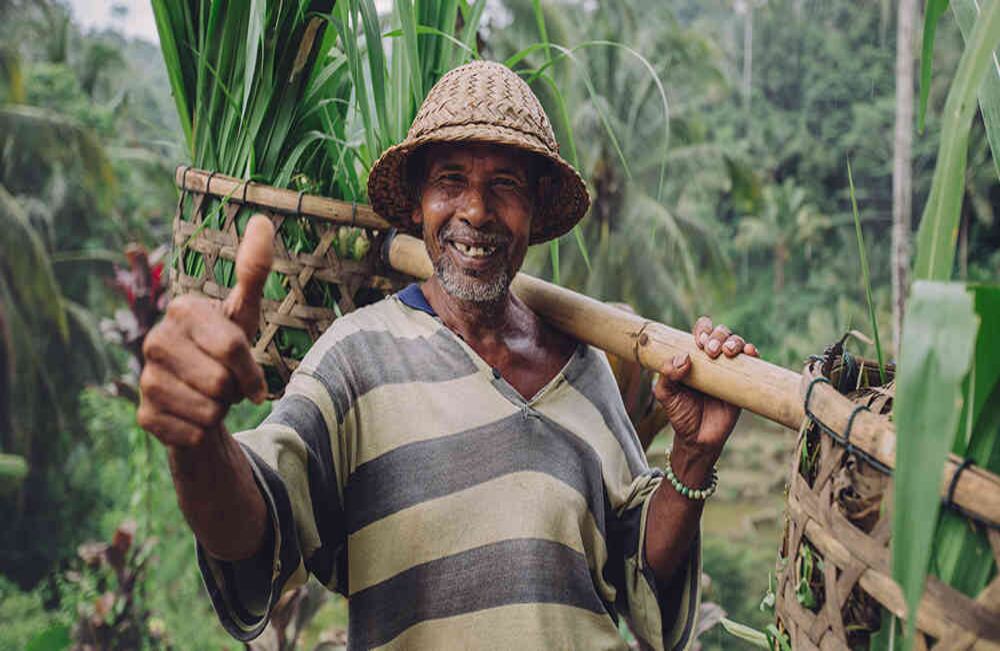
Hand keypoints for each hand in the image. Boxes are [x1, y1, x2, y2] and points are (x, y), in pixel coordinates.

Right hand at [137, 215, 274, 447]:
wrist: (200, 397)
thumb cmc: (225, 349)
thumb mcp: (245, 312)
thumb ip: (253, 270)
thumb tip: (262, 220)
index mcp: (182, 311)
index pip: (233, 348)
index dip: (251, 369)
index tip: (250, 372)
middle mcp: (155, 340)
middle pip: (220, 383)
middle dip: (235, 390)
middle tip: (226, 383)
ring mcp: (145, 378)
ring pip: (208, 412)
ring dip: (220, 411)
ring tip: (211, 396)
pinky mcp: (143, 416)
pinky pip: (192, 434)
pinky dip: (204, 432)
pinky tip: (194, 416)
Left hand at [652, 316, 757, 462]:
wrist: (698, 439)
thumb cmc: (681, 414)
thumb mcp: (665, 394)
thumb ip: (666, 375)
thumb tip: (684, 358)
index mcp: (694, 358)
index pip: (701, 333)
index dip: (702, 330)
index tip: (698, 342)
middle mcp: (713, 361)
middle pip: (721, 334)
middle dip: (717, 336)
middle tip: (710, 351)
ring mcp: (730, 370)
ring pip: (738, 343)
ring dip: (734, 341)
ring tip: (727, 352)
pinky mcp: (743, 383)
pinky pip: (752, 363)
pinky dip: (752, 353)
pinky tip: (750, 352)